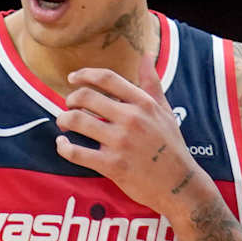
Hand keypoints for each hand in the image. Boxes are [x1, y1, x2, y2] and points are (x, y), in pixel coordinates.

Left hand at [55, 56, 211, 215]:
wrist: (179, 184)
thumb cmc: (171, 147)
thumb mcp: (165, 111)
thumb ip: (151, 83)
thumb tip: (146, 55)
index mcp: (143, 103)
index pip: (107, 78)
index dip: (85, 75)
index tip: (73, 78)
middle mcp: (131, 119)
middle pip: (86, 97)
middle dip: (71, 99)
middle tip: (68, 106)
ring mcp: (121, 142)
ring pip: (77, 121)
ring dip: (64, 119)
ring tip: (63, 122)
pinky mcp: (112, 165)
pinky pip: (77, 152)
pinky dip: (63, 147)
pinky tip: (62, 144)